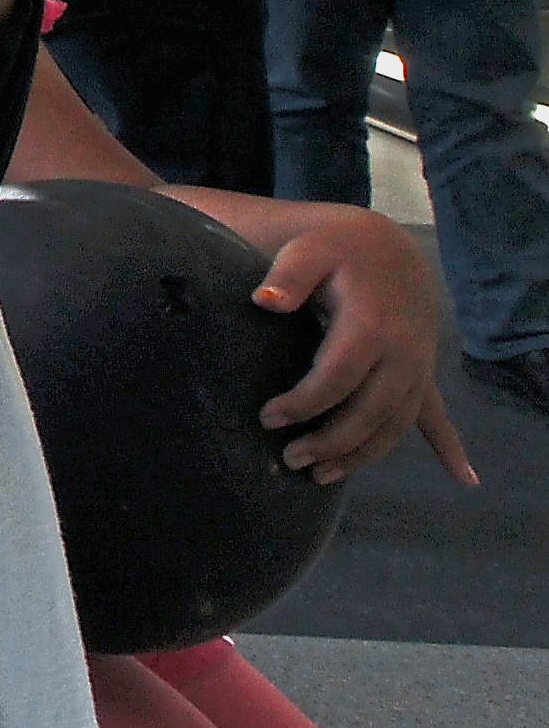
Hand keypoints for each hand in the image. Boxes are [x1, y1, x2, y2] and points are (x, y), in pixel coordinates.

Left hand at [251, 203, 476, 486]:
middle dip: (331, 443)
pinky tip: (463, 478)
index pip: (338, 378)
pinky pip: (437, 417)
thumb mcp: (308, 251)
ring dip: (363, 455)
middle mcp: (403, 355)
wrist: (388, 248)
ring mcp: (418, 369)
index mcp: (371, 326)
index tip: (268, 417)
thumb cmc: (339, 251)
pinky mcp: (423, 375)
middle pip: (371, 412)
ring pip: (397, 425)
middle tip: (290, 459)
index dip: (304, 403)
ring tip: (321, 476)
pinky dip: (450, 448)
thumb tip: (265, 302)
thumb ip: (287, 277)